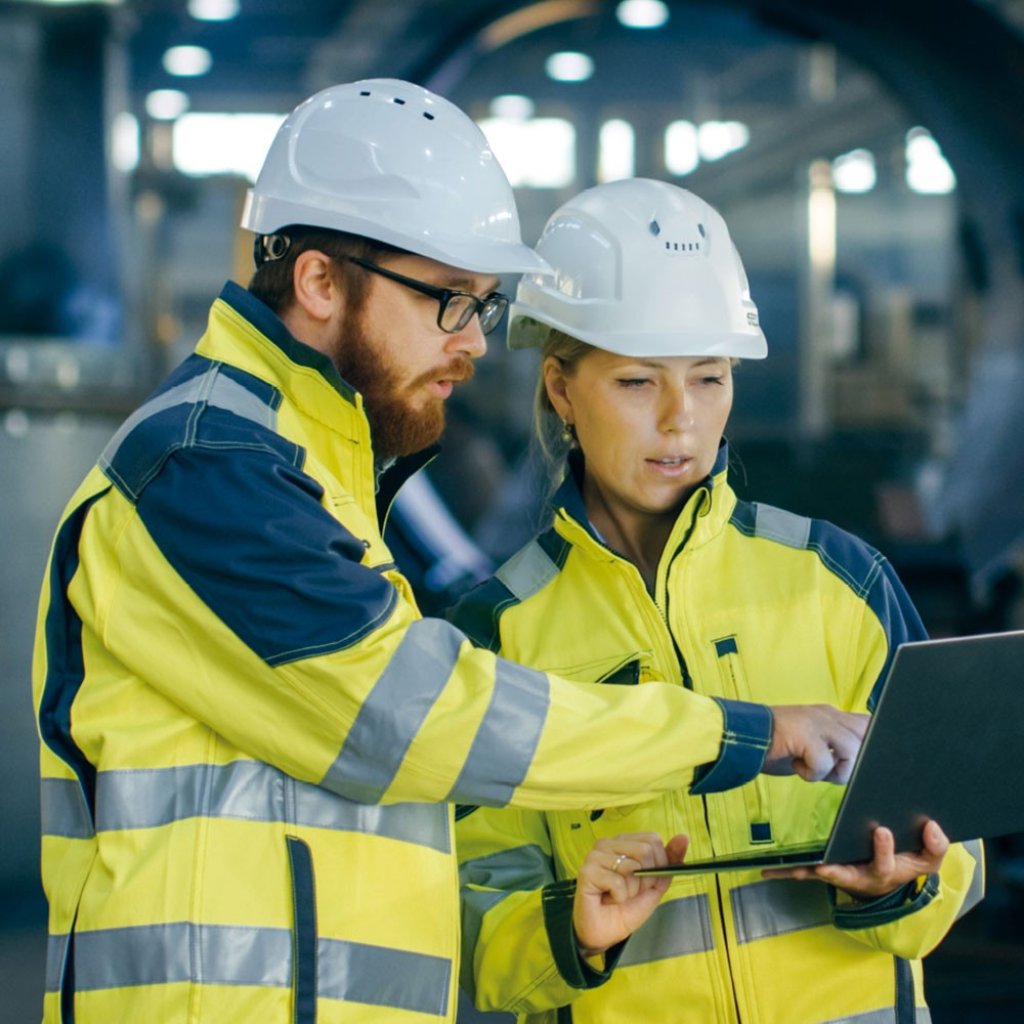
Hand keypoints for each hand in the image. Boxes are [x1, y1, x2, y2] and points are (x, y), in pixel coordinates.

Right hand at [573, 832, 689, 956]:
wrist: (604, 934)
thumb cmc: (626, 908)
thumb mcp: (655, 885)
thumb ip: (669, 861)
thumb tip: (684, 837)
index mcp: (624, 842)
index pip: (652, 839)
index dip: (658, 864)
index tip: (647, 881)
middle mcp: (608, 843)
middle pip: (645, 850)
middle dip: (645, 879)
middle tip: (631, 891)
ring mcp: (595, 855)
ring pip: (632, 867)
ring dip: (632, 890)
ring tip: (618, 896)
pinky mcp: (587, 871)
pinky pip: (618, 882)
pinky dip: (619, 897)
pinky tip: (608, 899)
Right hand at [763, 704, 868, 782]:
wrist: (740, 737)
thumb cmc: (774, 745)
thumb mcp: (811, 742)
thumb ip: (833, 746)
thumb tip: (857, 761)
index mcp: (830, 714)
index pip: (868, 723)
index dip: (869, 744)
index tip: (851, 760)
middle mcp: (828, 714)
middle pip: (867, 737)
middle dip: (854, 761)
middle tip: (830, 768)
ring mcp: (817, 722)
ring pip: (852, 751)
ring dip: (834, 771)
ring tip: (812, 769)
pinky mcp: (806, 734)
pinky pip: (825, 763)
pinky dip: (812, 774)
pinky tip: (797, 767)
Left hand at [763, 820, 948, 899]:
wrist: (889, 881)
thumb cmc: (905, 864)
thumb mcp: (927, 859)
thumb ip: (935, 845)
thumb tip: (932, 826)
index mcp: (885, 871)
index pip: (887, 862)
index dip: (885, 849)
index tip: (883, 831)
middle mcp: (859, 877)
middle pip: (847, 875)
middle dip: (836, 871)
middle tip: (824, 866)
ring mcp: (840, 876)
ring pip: (819, 875)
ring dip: (801, 872)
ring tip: (779, 870)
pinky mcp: (824, 872)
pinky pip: (803, 873)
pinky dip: (784, 872)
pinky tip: (764, 872)